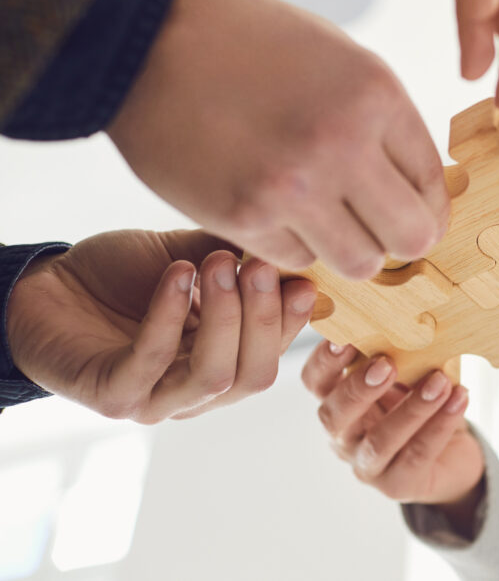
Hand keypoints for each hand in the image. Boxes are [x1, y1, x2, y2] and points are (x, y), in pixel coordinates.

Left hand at [6, 229, 314, 422]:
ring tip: (219, 265)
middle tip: (260, 266)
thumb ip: (238, 256)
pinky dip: (168, 315)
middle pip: (254, 375)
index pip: (275, 352)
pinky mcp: (113, 396)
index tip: (304, 276)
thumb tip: (292, 245)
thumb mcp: (192, 256)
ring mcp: (156, 400)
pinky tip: (177, 275)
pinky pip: (151, 362)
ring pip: (214, 376)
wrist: (45, 288)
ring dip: (225, 318)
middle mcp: (196, 392)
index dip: (293, 320)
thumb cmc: (122, 276)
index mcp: (225, 362)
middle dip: (265, 320)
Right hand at [107, 0, 449, 279]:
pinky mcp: (243, 216)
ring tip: (323, 219)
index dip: (427, 208)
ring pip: (359, 265)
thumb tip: (417, 186)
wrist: (146, 37)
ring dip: (346, 249)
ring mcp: (293, 186)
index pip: (433, 186)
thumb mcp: (340, 57)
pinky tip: (271, 208)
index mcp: (377, 95)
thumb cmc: (248, 41)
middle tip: (378, 229)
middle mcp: (343, 144)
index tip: (410, 213)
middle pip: (411, 239)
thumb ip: (383, 121)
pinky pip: (296, 260)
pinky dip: (290, 244)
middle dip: (400, 240)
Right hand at [301, 342, 482, 529]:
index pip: (315, 381)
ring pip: (380, 441)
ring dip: (412, 408)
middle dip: (359, 388)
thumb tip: (411, 316)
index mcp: (337, 401)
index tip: (346, 337)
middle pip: (334, 416)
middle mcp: (344, 436)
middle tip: (387, 364)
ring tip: (439, 382)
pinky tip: (459, 398)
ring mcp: (367, 466)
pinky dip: (440, 425)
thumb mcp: (406, 374)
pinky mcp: (398, 485)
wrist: (451, 455)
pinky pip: (418, 455)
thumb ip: (399, 351)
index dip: (325, 361)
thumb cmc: (419, 402)